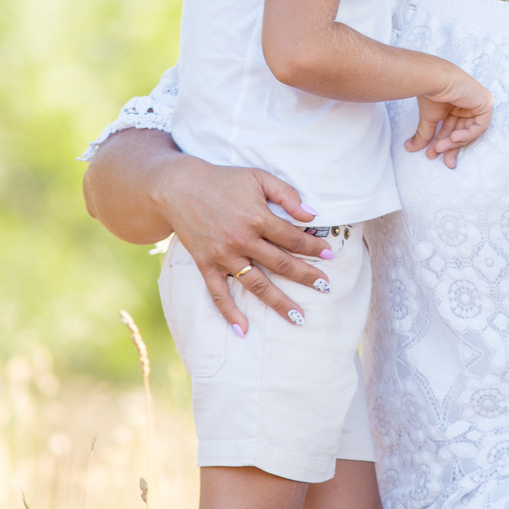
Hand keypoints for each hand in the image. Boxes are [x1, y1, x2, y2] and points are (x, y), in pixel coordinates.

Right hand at [152, 158, 328, 334]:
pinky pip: (219, 293)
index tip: (330, 256)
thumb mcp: (258, 178)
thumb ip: (287, 194)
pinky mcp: (206, 264)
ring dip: (279, 302)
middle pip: (281, 264)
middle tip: (326, 287)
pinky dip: (230, 313)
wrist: (178, 187)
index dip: (314, 247)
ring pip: (257, 284)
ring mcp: (223, 255)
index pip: (293, 238)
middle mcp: (242, 240)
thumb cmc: (223, 180)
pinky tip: (243, 330)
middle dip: (306, 277)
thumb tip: (312, 215)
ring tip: (299, 317)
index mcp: (258, 217)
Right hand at [404, 63, 491, 166]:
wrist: (435, 80)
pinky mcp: (485, 103)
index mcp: (455, 107)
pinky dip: (467, 135)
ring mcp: (478, 104)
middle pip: (462, 132)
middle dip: (450, 147)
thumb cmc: (432, 94)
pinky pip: (480, 126)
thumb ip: (425, 135)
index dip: (443, 144)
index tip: (433, 155)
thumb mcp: (429, 120)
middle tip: (442, 160)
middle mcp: (468, 106)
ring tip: (440, 147)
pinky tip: (454, 138)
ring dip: (455, 142)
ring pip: (470, 132)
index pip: (452, 130)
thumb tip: (409, 148)